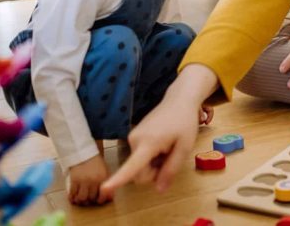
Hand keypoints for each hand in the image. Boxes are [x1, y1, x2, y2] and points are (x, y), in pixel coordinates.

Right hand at [68, 154, 110, 205]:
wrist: (84, 154)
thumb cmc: (96, 163)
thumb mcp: (105, 171)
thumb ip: (107, 183)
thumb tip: (110, 198)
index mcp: (103, 177)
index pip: (103, 195)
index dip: (100, 200)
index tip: (98, 201)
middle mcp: (93, 180)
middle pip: (91, 198)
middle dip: (90, 201)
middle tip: (88, 201)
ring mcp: (83, 180)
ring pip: (82, 198)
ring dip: (81, 201)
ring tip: (80, 200)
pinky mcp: (73, 180)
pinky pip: (72, 194)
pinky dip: (72, 198)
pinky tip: (73, 198)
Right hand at [100, 64, 217, 196]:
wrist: (179, 100)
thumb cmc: (184, 122)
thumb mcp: (184, 147)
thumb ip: (171, 169)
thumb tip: (158, 190)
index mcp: (148, 143)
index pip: (133, 165)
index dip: (119, 179)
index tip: (105, 188)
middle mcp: (134, 140)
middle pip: (139, 173)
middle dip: (154, 172)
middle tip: (170, 156)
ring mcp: (132, 138)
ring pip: (139, 166)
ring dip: (153, 163)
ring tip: (167, 147)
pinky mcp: (133, 137)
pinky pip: (139, 157)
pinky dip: (150, 156)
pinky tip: (161, 144)